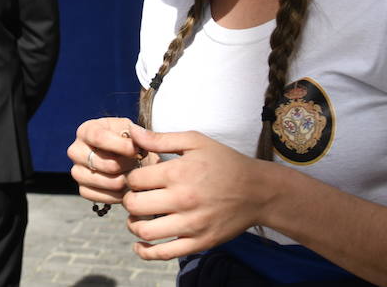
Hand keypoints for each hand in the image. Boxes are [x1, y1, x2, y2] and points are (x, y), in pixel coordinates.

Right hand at [68, 117, 145, 207]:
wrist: (122, 156)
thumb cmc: (125, 139)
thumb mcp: (130, 129)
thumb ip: (134, 134)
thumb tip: (134, 145)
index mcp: (85, 131)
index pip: (99, 138)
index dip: (120, 145)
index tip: (136, 150)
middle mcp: (76, 151)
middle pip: (104, 163)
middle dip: (126, 164)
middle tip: (138, 162)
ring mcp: (77, 172)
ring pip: (106, 181)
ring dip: (125, 179)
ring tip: (133, 173)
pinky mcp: (83, 190)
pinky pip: (104, 196)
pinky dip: (119, 194)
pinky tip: (126, 185)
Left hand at [122, 124, 277, 259]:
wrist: (257, 191)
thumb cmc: (225, 162)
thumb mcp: (195, 141)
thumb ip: (161, 139)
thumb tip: (132, 133)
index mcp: (178, 172)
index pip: (134, 180)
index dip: (130, 178)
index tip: (137, 179)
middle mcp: (182, 199)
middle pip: (134, 205)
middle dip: (129, 200)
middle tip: (135, 197)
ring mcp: (191, 224)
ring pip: (144, 231)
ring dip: (133, 225)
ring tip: (138, 217)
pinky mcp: (199, 242)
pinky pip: (164, 253)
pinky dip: (146, 251)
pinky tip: (140, 244)